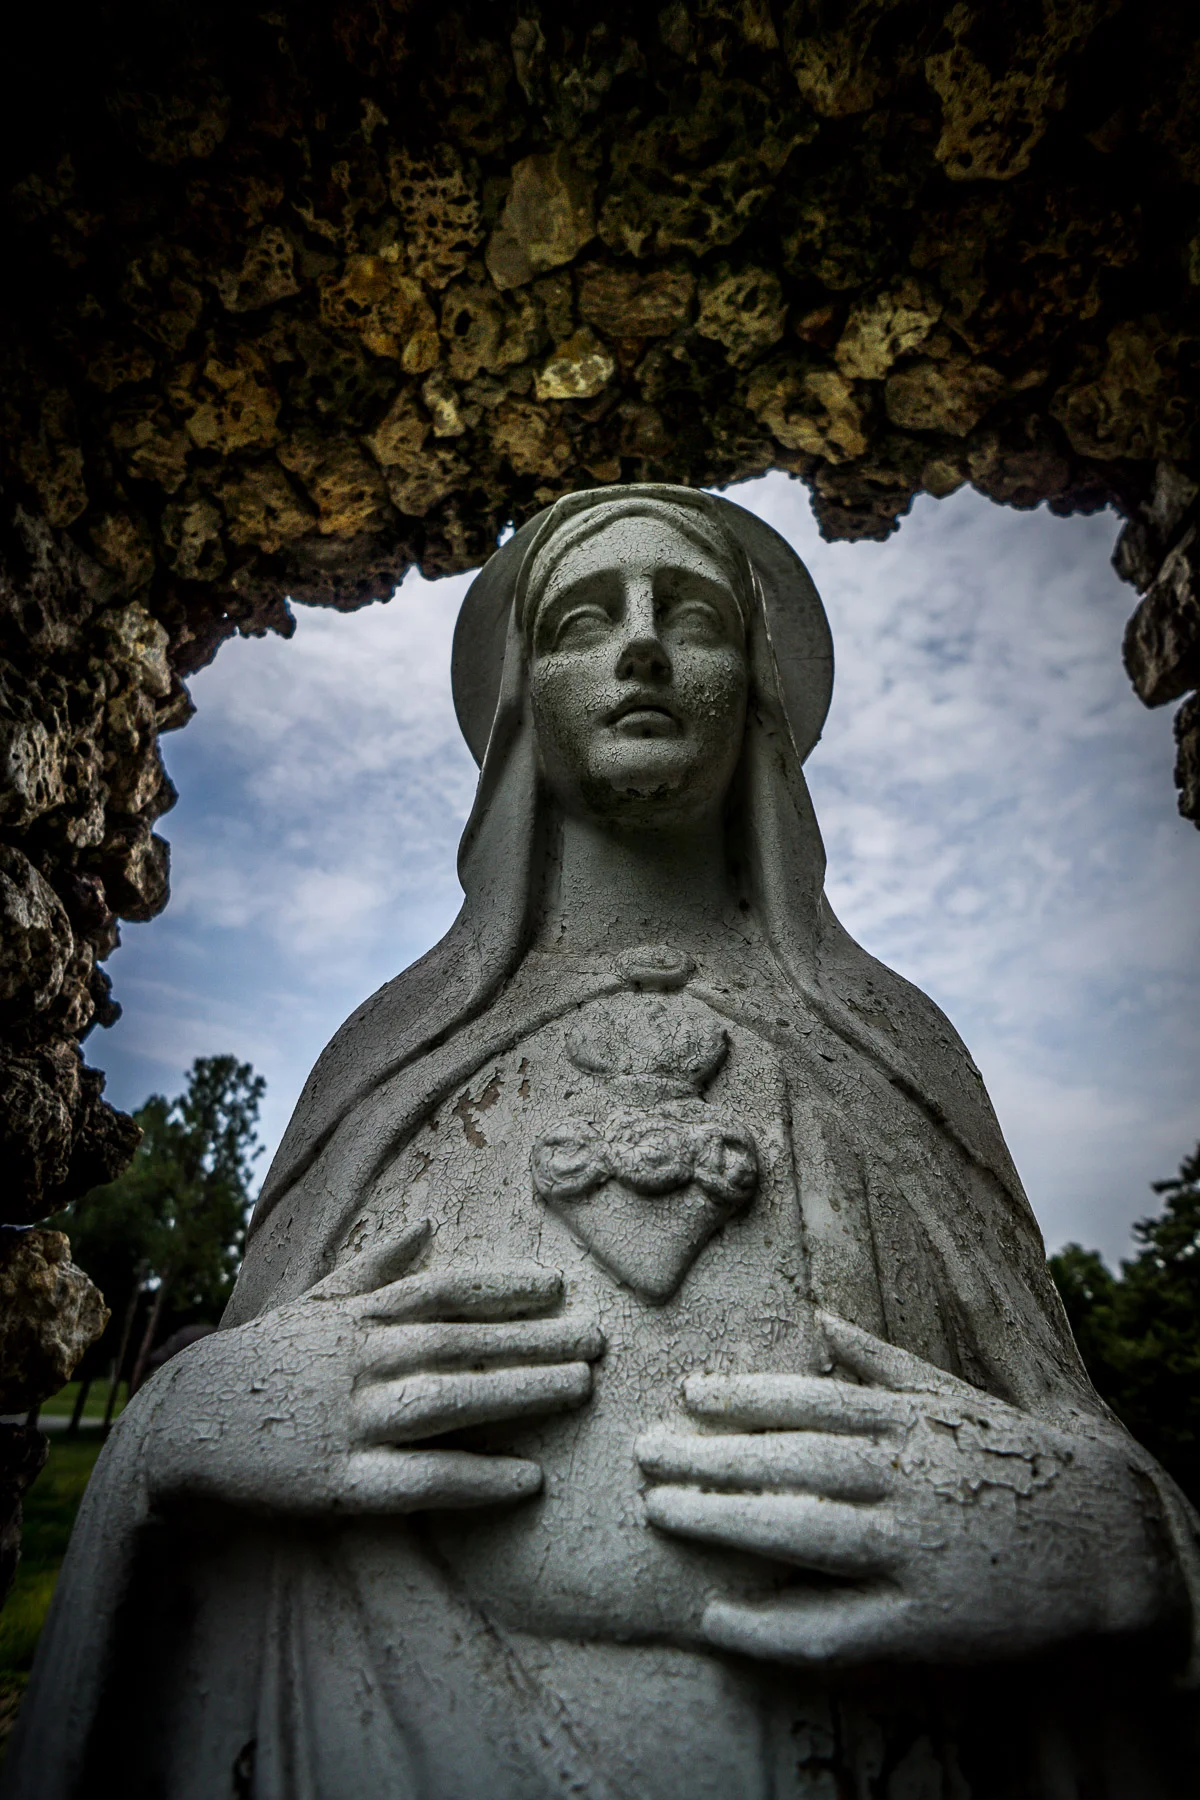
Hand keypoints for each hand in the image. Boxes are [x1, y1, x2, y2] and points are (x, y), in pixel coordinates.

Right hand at [145, 1221, 603, 1515]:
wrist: (181, 1425)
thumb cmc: (260, 1360)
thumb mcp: (313, 1301)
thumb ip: (373, 1266)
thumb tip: (426, 1223)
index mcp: (359, 1318)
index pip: (443, 1293)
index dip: (502, 1287)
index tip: (557, 1287)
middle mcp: (362, 1361)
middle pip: (462, 1343)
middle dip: (534, 1338)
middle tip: (599, 1338)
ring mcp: (352, 1420)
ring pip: (449, 1401)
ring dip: (518, 1393)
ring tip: (580, 1390)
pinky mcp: (340, 1482)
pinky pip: (419, 1481)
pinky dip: (475, 1479)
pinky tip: (527, 1482)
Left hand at [636, 1311, 1182, 1666]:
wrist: (1107, 1539)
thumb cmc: (1015, 1459)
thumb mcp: (954, 1396)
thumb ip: (882, 1363)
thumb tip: (822, 1326)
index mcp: (906, 1422)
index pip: (807, 1402)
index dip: (742, 1397)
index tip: (688, 1396)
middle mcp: (902, 1478)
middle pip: (789, 1462)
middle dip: (710, 1456)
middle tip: (644, 1454)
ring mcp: (910, 1550)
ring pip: (800, 1532)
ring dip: (724, 1521)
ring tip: (661, 1512)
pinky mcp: (922, 1621)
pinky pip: (833, 1627)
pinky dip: (772, 1626)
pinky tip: (719, 1619)